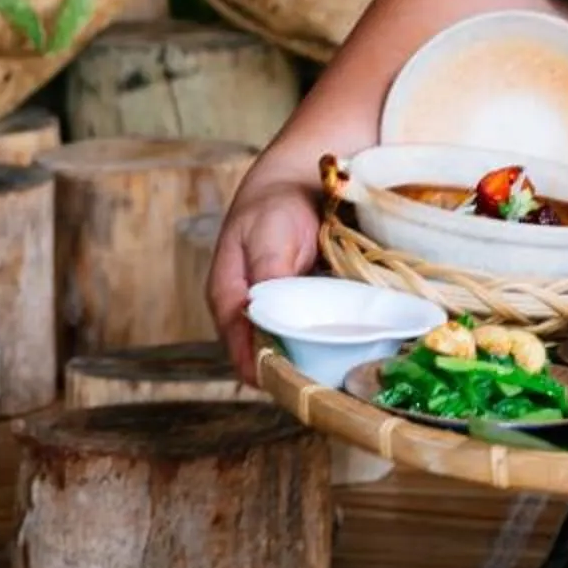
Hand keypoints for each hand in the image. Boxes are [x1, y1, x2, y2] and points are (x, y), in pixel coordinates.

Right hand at [210, 176, 322, 380]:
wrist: (292, 183)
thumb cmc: (275, 207)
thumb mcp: (269, 235)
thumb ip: (269, 273)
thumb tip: (270, 314)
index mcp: (227, 296)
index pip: (238, 346)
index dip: (262, 369)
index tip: (290, 384)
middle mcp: (243, 311)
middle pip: (260, 354)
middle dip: (286, 371)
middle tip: (320, 383)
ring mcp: (267, 310)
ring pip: (281, 346)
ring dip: (303, 359)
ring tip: (333, 372)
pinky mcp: (289, 307)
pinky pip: (300, 332)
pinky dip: (316, 340)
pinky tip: (340, 347)